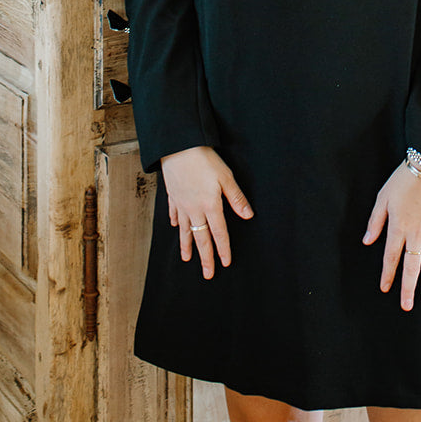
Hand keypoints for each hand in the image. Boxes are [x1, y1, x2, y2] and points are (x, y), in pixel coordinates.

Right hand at [160, 145, 252, 277]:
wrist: (178, 147)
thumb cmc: (205, 160)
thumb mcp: (226, 177)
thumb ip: (237, 198)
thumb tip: (248, 216)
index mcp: (210, 206)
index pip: (219, 233)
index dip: (223, 249)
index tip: (225, 263)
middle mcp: (194, 209)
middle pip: (201, 238)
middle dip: (205, 257)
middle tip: (207, 274)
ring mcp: (181, 204)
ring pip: (185, 230)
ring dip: (187, 246)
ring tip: (187, 260)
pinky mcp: (172, 196)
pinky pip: (174, 214)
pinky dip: (175, 223)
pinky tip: (175, 228)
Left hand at [363, 162, 420, 310]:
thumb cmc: (403, 180)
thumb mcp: (382, 198)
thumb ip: (375, 221)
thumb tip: (367, 241)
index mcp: (398, 227)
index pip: (391, 257)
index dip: (388, 274)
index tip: (385, 289)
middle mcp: (416, 233)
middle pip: (412, 266)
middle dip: (409, 287)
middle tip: (407, 306)